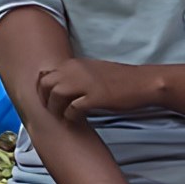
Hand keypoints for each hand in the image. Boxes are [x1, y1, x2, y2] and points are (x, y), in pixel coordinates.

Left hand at [32, 59, 166, 122]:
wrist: (142, 83)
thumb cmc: (119, 80)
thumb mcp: (92, 71)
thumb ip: (75, 76)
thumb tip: (60, 87)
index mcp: (74, 64)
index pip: (45, 75)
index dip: (42, 91)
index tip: (47, 102)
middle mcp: (76, 70)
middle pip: (46, 84)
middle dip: (45, 100)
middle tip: (53, 112)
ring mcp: (85, 82)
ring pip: (56, 95)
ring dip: (56, 109)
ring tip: (63, 117)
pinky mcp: (95, 96)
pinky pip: (72, 108)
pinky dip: (71, 116)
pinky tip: (77, 120)